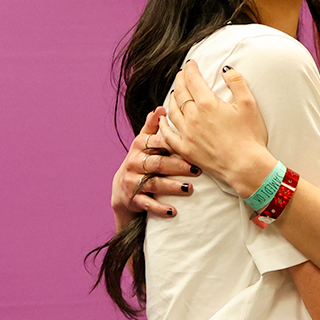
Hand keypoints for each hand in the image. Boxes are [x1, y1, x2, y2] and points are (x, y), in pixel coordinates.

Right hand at [111, 108, 199, 226]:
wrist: (122, 188)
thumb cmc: (141, 160)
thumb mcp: (143, 143)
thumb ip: (152, 126)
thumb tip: (161, 108)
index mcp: (139, 146)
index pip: (155, 142)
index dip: (171, 143)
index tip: (188, 142)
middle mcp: (134, 163)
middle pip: (157, 163)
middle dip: (177, 166)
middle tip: (196, 169)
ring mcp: (133, 182)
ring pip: (154, 183)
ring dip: (172, 187)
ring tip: (189, 189)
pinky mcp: (133, 199)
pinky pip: (147, 204)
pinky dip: (159, 208)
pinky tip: (172, 211)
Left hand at [157, 61, 275, 197]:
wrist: (246, 166)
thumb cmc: (250, 136)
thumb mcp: (249, 104)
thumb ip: (237, 83)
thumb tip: (227, 69)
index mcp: (207, 104)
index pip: (193, 80)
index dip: (190, 69)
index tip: (191, 64)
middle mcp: (192, 117)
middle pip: (180, 93)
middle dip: (180, 80)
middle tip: (182, 74)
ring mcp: (187, 134)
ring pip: (172, 111)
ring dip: (172, 98)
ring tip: (175, 92)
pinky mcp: (185, 150)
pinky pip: (168, 135)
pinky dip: (163, 125)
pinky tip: (162, 119)